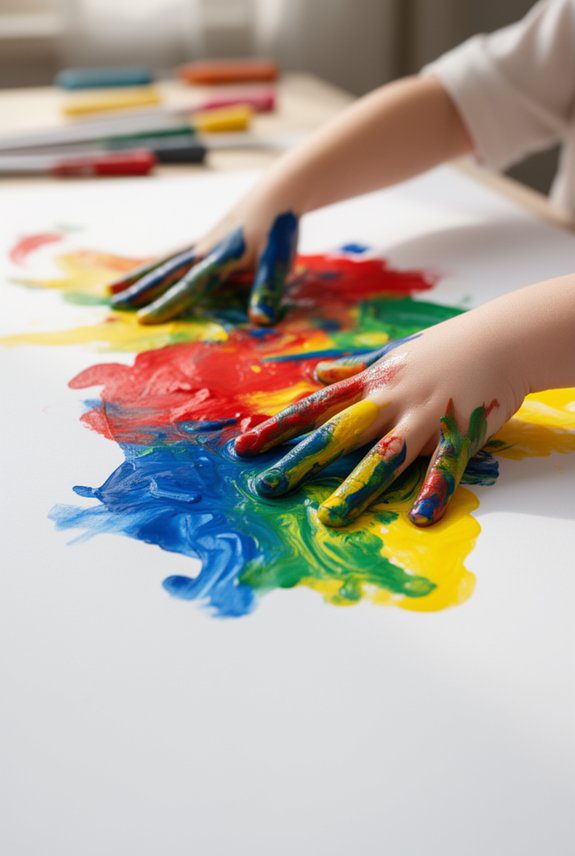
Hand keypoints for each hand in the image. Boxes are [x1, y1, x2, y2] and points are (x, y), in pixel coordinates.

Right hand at [108, 188, 298, 325]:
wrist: (277, 192)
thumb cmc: (279, 229)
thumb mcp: (278, 262)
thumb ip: (267, 291)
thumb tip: (261, 321)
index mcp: (221, 258)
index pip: (190, 286)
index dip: (167, 304)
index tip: (143, 320)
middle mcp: (204, 250)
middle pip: (165, 272)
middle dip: (139, 290)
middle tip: (112, 305)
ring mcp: (201, 243)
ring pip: (163, 262)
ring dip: (138, 277)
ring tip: (111, 290)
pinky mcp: (205, 239)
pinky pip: (171, 255)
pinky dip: (154, 265)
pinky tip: (144, 271)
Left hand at [234, 309, 526, 526]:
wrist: (501, 337)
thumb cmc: (443, 347)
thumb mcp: (392, 354)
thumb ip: (352, 369)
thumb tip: (315, 373)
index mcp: (371, 384)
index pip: (315, 409)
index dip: (278, 429)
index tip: (244, 448)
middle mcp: (391, 401)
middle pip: (338, 434)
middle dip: (301, 461)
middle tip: (267, 487)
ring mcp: (426, 417)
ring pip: (386, 455)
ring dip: (358, 486)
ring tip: (330, 517)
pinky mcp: (461, 432)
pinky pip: (445, 466)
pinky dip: (433, 490)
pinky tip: (419, 518)